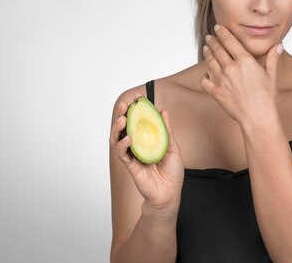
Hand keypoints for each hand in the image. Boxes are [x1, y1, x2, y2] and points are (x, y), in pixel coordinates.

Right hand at [109, 92, 183, 214]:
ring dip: (118, 128)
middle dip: (122, 114)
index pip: (138, 121)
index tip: (136, 97)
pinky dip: (123, 145)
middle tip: (124, 104)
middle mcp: (137, 146)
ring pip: (118, 139)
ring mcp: (132, 155)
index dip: (135, 110)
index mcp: (147, 140)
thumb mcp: (173, 147)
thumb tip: (163, 110)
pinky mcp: (130, 166)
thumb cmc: (172, 172)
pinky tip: (127, 139)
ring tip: (122, 118)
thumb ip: (166, 130)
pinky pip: (122, 154)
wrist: (170, 194)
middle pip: (125, 127)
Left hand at [200, 25, 283, 126]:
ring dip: (207, 53)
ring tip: (206, 48)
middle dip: (213, 41)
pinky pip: (205, 82)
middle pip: (218, 50)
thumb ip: (272, 58)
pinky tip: (205, 75)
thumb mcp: (272, 75)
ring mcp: (222, 80)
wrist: (258, 117)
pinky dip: (203, 77)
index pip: (230, 41)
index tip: (218, 27)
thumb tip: (278, 46)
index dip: (222, 33)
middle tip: (210, 36)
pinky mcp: (216, 92)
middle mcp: (231, 68)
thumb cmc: (267, 97)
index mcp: (245, 61)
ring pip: (210, 62)